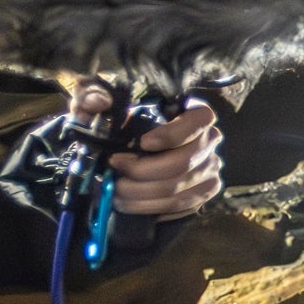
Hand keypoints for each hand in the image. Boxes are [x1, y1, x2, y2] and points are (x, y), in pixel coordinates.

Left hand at [72, 83, 223, 220]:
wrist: (130, 146)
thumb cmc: (121, 118)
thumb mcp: (102, 100)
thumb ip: (93, 95)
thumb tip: (99, 102)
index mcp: (195, 112)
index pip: (198, 122)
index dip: (172, 135)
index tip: (142, 143)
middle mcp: (211, 140)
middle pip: (183, 163)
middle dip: (143, 171)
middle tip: (115, 169)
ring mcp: (210, 168)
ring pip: (179, 189)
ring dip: (142, 194)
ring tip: (115, 191)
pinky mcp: (204, 191)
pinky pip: (180, 206)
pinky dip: (151, 208)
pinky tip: (130, 203)